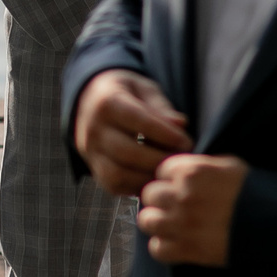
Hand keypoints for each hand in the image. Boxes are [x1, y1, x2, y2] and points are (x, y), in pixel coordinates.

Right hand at [73, 70, 190, 197]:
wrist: (90, 104)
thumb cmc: (126, 95)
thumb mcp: (143, 90)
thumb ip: (161, 107)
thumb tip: (180, 124)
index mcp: (107, 102)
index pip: (137, 120)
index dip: (164, 134)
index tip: (186, 142)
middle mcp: (94, 129)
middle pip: (127, 152)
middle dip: (159, 159)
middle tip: (181, 160)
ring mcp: (91, 153)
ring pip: (119, 174)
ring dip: (149, 176)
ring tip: (169, 171)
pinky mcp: (96, 170)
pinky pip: (116, 185)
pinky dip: (138, 186)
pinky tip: (155, 177)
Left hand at [138, 154, 247, 266]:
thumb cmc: (256, 192)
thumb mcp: (228, 166)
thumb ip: (199, 167)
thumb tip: (179, 172)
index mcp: (192, 171)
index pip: (161, 170)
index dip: (169, 178)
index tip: (178, 186)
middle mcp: (182, 196)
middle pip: (149, 194)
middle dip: (160, 199)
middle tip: (174, 206)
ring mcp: (182, 224)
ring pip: (147, 221)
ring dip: (157, 222)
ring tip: (171, 224)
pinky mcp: (187, 250)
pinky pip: (157, 249)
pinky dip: (164, 248)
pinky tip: (177, 244)